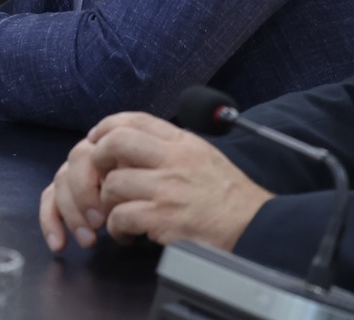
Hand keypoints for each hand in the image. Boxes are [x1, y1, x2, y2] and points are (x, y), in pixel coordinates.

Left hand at [39, 112, 272, 254]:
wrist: (255, 226)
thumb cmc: (232, 198)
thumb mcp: (205, 156)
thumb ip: (174, 149)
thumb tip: (141, 148)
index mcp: (183, 142)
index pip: (135, 119)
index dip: (108, 126)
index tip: (97, 138)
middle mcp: (173, 159)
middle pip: (115, 143)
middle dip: (98, 160)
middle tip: (99, 178)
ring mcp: (167, 188)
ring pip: (113, 184)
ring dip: (108, 203)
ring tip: (118, 214)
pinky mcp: (163, 218)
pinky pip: (121, 217)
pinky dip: (117, 229)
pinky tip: (127, 235)